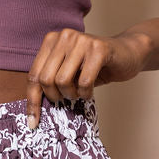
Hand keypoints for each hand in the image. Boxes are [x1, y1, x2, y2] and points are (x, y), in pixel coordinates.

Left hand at [26, 28, 150, 129]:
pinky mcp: (99, 48)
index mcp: (51, 40)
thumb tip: (33, 111)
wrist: (127, 53)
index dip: (32, 100)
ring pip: (63, 81)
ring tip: (80, 92)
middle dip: (55, 97)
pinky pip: (84, 81)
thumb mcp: (68, 71)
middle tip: (68, 98)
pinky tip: (90, 91)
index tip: (32, 122)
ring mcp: (81, 40)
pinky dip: (86, 93)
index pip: (34, 74)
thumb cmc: (94, 66)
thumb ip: (51, 80)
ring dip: (72, 95)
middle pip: (46, 79)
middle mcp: (64, 36)